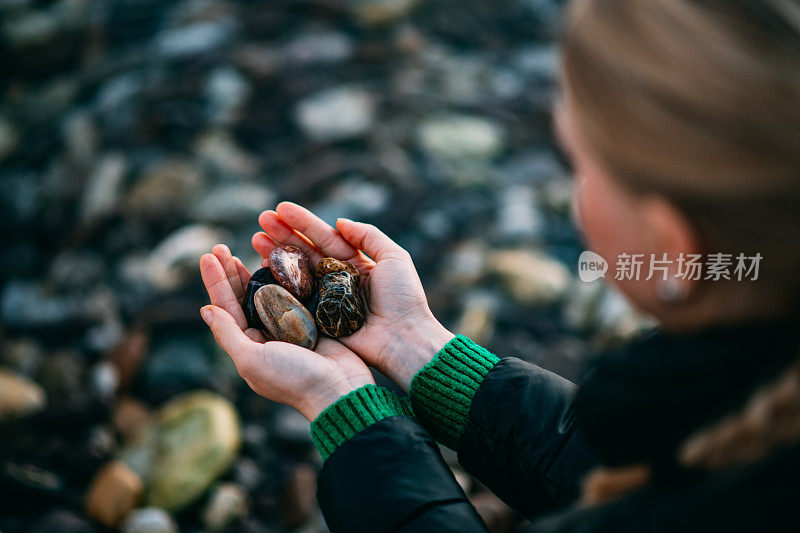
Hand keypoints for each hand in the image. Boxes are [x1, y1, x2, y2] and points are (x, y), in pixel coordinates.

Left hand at [199, 245, 374, 419]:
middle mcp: (267, 334)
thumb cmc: (293, 379)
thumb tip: (205, 310)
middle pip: (243, 296)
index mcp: (249, 345)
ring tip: (247, 246)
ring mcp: (291, 325)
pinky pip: (296, 291)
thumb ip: (228, 334)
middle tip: (220, 246)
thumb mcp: (252, 360)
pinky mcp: (314, 318)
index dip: (216, 281)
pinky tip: (280, 258)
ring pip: (268, 290)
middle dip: (231, 271)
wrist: (340, 389)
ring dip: (256, 268)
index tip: (208, 255)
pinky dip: (286, 274)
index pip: (226, 307)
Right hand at [252, 203, 453, 390]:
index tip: (280, 208)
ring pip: (296, 273)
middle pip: (305, 252)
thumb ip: (369, 236)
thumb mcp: (395, 258)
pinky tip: (261, 269)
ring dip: (276, 255)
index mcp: (354, 263)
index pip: (324, 237)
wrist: (403, 340)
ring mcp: (325, 299)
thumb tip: (339, 221)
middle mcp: (337, 279)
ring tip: (255, 239)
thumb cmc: (403, 299)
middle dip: (283, 235)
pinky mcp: (318, 319)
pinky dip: (278, 284)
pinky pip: (295, 298)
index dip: (302, 222)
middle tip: (261, 219)